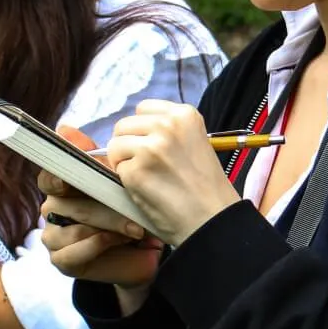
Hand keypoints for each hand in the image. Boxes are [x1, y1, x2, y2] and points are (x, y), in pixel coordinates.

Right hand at [39, 125, 161, 287]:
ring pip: (73, 226)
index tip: (69, 177)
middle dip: (103, 204)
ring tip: (135, 228)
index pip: (49, 175)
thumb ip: (95, 159)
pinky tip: (117, 241)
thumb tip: (64, 128)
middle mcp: (53, 208)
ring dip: (107, 226)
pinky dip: (97, 245)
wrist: (143, 252)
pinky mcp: (61, 260)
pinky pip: (71, 252)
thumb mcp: (118, 182)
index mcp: (63, 186)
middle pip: (66, 201)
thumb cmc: (129, 212)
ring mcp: (54, 235)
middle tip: (131, 205)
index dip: (57, 175)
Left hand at [104, 100, 241, 248]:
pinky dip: (126, 181)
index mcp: (185, 114)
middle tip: (149, 167)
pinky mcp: (136, 170)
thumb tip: (135, 130)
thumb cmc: (205, 187)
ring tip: (148, 178)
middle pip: (124, 125)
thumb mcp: (195, 142)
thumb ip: (168, 131)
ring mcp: (151, 147)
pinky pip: (116, 169)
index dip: (143, 130)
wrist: (212, 219)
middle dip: (130, 145)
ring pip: (115, 145)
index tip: (154, 147)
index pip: (143, 109)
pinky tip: (147, 190)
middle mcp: (167, 125)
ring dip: (125, 162)